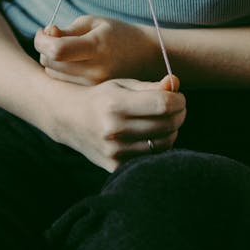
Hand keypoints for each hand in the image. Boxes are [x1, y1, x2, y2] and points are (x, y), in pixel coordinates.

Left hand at [34, 16, 161, 84]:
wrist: (147, 57)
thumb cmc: (117, 34)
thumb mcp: (94, 23)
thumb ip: (67, 30)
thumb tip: (46, 36)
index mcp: (97, 47)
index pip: (56, 50)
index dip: (41, 40)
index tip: (43, 31)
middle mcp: (96, 70)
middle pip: (50, 64)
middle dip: (46, 49)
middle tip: (56, 39)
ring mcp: (95, 86)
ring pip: (53, 76)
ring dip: (52, 63)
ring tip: (68, 53)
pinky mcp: (94, 96)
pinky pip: (64, 85)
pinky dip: (62, 74)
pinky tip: (74, 65)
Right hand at [51, 75, 185, 172]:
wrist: (70, 119)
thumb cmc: (101, 98)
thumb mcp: (122, 85)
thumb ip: (150, 86)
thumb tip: (175, 84)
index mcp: (115, 104)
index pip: (163, 104)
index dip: (178, 100)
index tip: (179, 97)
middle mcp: (113, 129)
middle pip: (167, 124)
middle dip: (180, 114)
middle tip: (177, 108)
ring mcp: (114, 150)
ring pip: (164, 143)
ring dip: (172, 131)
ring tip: (165, 121)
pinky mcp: (115, 165)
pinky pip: (151, 157)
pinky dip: (158, 146)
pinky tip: (153, 135)